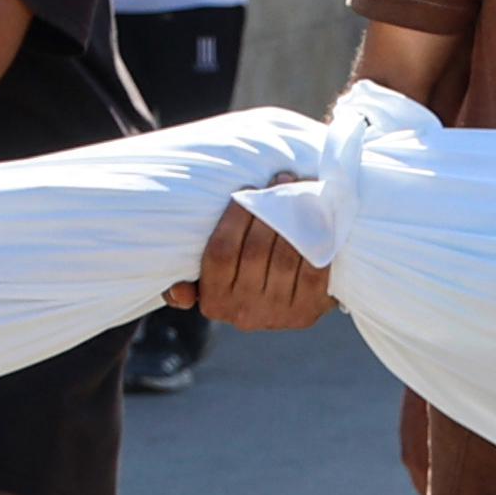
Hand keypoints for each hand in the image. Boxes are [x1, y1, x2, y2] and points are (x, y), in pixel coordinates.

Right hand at [172, 199, 334, 331]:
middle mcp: (243, 313)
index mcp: (213, 301)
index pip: (220, 253)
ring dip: (295, 218)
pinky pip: (312, 270)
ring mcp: (277, 315)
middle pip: (254, 252)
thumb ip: (191, 279)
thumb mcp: (214, 278)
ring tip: (300, 189)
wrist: (292, 301)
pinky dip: (317, 241)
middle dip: (269, 209)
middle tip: (280, 179)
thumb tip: (177, 292)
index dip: (235, 218)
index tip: (247, 189)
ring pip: (285, 259)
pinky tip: (318, 215)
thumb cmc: (246, 275)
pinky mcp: (308, 312)